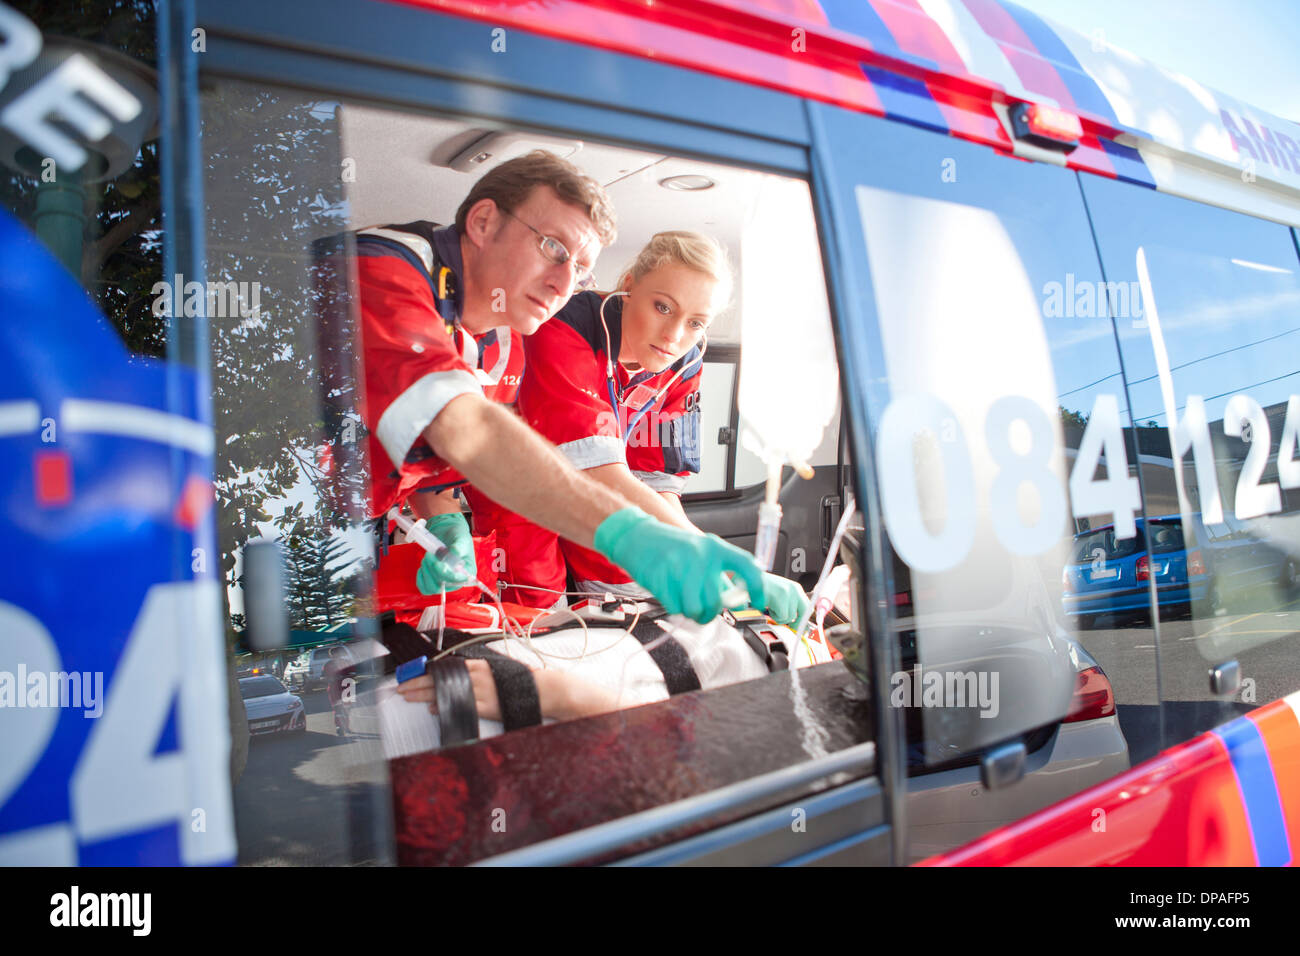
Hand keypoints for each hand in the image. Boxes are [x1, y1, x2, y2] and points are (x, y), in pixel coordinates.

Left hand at [394, 663, 617, 721]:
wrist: (542, 690)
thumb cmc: (517, 682)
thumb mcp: (493, 675)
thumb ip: (469, 681)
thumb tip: (441, 694)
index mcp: (477, 665)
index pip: (444, 668)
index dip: (424, 673)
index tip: (408, 676)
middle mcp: (476, 675)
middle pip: (440, 678)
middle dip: (417, 683)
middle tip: (399, 687)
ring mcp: (480, 690)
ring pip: (445, 690)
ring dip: (424, 693)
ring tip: (407, 695)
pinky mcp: (486, 705)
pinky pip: (460, 705)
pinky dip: (445, 706)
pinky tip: (432, 708)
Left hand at [414, 511, 476, 593]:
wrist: (447, 534)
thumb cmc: (457, 537)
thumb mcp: (462, 538)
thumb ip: (460, 546)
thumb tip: (455, 552)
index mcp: (467, 573)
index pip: (457, 581)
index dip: (446, 574)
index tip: (437, 563)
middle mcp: (456, 581)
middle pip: (442, 586)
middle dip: (433, 570)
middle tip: (429, 555)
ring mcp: (444, 582)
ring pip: (431, 588)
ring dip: (426, 572)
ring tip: (427, 557)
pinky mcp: (434, 581)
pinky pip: (424, 587)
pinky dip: (420, 578)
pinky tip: (422, 567)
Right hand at [593, 508, 767, 623]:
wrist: (638, 537)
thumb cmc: (673, 548)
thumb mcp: (701, 551)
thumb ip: (719, 573)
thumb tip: (738, 601)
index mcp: (714, 547)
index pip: (747, 566)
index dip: (758, 587)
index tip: (760, 603)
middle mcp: (700, 556)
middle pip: (716, 602)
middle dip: (710, 612)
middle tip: (704, 608)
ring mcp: (679, 568)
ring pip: (696, 609)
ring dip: (692, 612)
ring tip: (686, 601)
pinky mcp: (661, 580)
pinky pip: (676, 609)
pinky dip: (675, 607)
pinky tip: (671, 595)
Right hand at [762, 572, 808, 627]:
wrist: (751, 578)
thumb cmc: (762, 587)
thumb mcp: (780, 594)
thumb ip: (790, 605)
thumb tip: (795, 619)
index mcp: (795, 588)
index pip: (808, 607)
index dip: (803, 618)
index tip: (799, 626)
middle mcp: (794, 590)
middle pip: (804, 612)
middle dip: (796, 622)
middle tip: (789, 625)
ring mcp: (788, 593)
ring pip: (790, 617)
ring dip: (779, 617)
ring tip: (771, 608)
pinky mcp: (781, 598)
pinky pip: (781, 616)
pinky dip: (773, 615)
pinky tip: (768, 607)